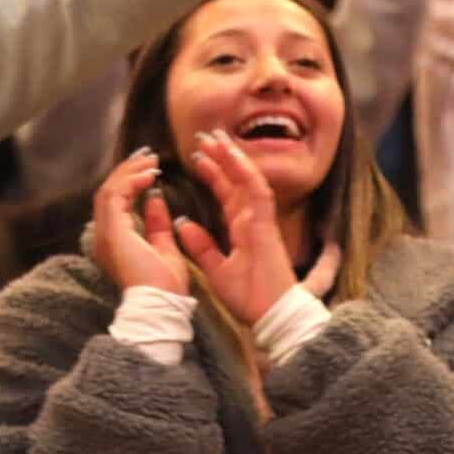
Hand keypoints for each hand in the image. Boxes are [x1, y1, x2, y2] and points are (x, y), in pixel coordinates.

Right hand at [89, 148, 189, 293]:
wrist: (161, 305)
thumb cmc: (165, 287)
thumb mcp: (164, 248)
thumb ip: (157, 223)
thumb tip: (156, 198)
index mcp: (113, 241)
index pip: (115, 203)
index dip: (129, 181)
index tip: (149, 168)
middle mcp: (103, 236)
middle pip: (107, 192)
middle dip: (127, 171)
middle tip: (148, 156)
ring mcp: (105, 233)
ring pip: (109, 191)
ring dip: (129, 173)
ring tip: (150, 161)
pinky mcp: (113, 231)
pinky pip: (116, 197)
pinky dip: (131, 182)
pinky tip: (149, 175)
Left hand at [172, 132, 299, 326]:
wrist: (270, 317)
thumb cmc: (249, 298)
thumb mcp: (216, 269)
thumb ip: (202, 246)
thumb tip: (182, 222)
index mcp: (242, 230)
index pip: (227, 194)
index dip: (214, 174)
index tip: (197, 157)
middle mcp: (252, 220)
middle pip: (236, 181)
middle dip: (221, 157)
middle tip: (204, 136)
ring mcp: (261, 221)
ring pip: (247, 180)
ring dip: (232, 157)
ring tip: (215, 137)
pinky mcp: (266, 226)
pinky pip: (257, 192)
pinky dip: (245, 172)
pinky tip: (232, 155)